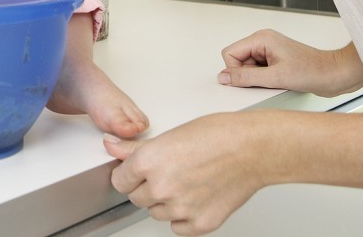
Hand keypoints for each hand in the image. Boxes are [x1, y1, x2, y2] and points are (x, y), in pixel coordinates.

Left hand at [105, 114, 264, 235]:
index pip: (119, 180)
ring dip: (165, 202)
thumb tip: (111, 146)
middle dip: (147, 188)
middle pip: (137, 198)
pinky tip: (195, 197)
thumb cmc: (217, 136)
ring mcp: (180, 209)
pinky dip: (184, 217)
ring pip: (157, 213)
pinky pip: (178, 227)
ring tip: (185, 182)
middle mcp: (161, 187)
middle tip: (168, 173)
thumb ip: (135, 148)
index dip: (128, 175)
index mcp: (148, 162)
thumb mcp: (169, 135)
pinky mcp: (199, 224)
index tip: (136, 173)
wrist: (252, 150)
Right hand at [219, 30, 362, 97]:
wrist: (335, 75)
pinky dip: (264, 80)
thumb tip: (224, 78)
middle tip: (267, 80)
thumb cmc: (313, 70)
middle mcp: (263, 42)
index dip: (235, 70)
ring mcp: (269, 51)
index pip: (230, 53)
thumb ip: (246, 78)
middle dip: (248, 75)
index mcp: (261, 38)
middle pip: (238, 60)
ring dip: (257, 79)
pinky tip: (279, 82)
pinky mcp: (275, 61)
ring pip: (248, 67)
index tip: (248, 81)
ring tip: (276, 81)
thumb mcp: (275, 77)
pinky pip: (258, 71)